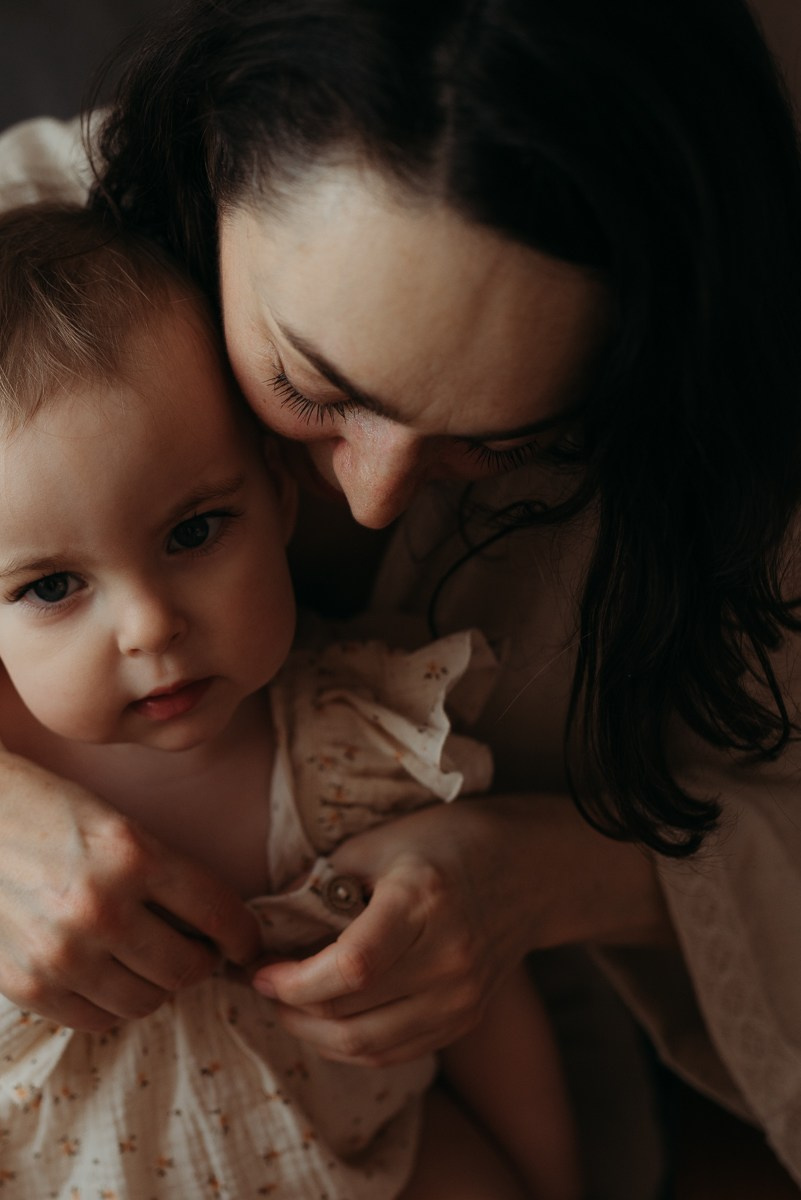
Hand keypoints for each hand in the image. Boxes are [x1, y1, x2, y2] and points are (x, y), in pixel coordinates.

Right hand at [0, 751, 261, 1029]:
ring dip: (158, 987)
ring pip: (146, 1002)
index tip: (248, 942)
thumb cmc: (47, 811)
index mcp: (133, 854)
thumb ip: (162, 873)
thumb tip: (211, 928)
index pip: (216, 912)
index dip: (243, 935)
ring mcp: (62, 952)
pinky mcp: (27, 985)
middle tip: (200, 953)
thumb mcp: (117, 824)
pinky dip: (112, 1004)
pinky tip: (109, 975)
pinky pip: (96, 1019)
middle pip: (186, 969)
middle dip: (203, 964)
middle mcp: (102, 908)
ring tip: (152, 963)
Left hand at [251, 794, 667, 1066]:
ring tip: (288, 1006)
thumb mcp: (380, 841)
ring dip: (315, 1035)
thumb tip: (268, 921)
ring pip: (370, 1046)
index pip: (352, 967)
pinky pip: (396, 1052)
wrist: (531, 870)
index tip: (259, 968)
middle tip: (263, 986)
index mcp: (423, 901)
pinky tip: (328, 1019)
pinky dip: (352, 1045)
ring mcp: (462, 996)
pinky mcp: (467, 1018)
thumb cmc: (447, 842)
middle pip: (353, 1014)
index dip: (294, 980)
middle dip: (292, 1009)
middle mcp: (448, 958)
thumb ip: (323, 882)